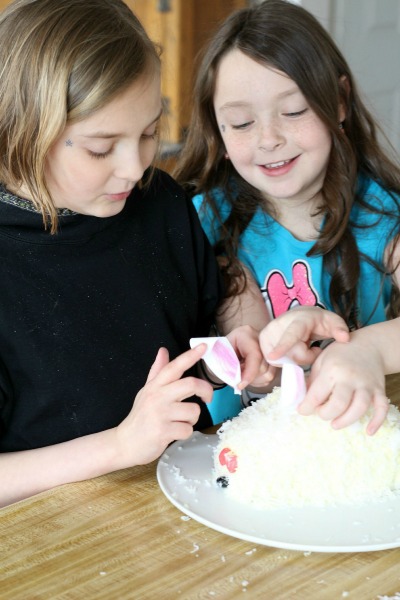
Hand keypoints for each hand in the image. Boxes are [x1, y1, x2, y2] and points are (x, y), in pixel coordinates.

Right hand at [116, 344, 212, 465]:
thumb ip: (157, 372)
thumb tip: (163, 351)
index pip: (174, 367)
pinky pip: (188, 430)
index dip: (190, 355)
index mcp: (155, 386)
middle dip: (205, 390)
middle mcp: (158, 397)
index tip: (204, 346)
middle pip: (191, 384)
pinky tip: (174, 433)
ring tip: (180, 422)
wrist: (125, 443)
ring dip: (192, 419)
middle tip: (207, 398)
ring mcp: (160, 414)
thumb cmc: (140, 417)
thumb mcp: (146, 391)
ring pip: (193, 411)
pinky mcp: (163, 431)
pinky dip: (185, 433)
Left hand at [225, 325, 274, 389]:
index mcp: (246, 334)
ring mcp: (268, 349)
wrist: (225, 347)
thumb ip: (229, 366)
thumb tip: (238, 380)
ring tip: (243, 375)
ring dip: (254, 379)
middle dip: (250, 377)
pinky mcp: (272, 358)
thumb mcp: (220, 355)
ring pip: (268, 372)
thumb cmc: (220, 350)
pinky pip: (269, 375)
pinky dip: (258, 380)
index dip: (250, 373)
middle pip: (263, 365)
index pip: (255, 355)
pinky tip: (249, 375)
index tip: (240, 385)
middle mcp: (261, 339)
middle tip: (238, 378)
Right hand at [260, 306, 349, 364]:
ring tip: (301, 346)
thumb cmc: (317, 321)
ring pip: (283, 360)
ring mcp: (267, 334)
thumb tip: (344, 338)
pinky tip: (291, 350)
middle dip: (305, 356)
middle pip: (292, 355)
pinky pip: (276, 361)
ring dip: (296, 358)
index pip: (290, 334)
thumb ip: (340, 328)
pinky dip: (286, 359)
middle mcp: (278, 325)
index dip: (282, 346)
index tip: (273, 355)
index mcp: (298, 320)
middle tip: (311, 346)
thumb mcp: (332, 321)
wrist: (299, 316)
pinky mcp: (262, 343)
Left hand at [299, 339, 388, 434]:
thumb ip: (313, 381)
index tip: (302, 410)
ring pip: (359, 407)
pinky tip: (368, 431)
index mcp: (332, 370)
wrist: (369, 345)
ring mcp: (366, 384)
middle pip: (338, 404)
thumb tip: (303, 400)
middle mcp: (350, 377)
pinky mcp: (379, 389)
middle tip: (321, 413)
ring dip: (346, 420)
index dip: (306, 407)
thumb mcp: (321, 361)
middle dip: (326, 414)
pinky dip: (377, 421)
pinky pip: (382, 407)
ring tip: (335, 424)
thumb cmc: (340, 354)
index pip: (317, 395)